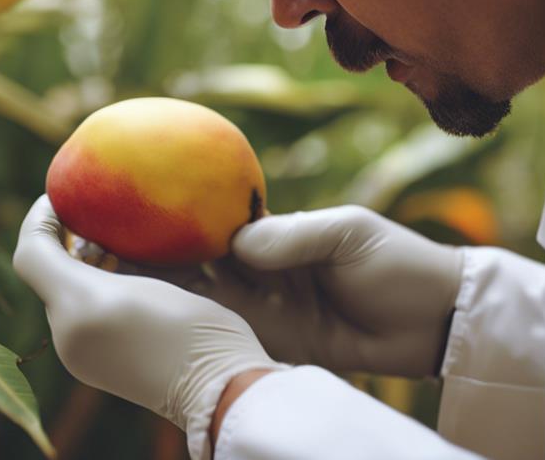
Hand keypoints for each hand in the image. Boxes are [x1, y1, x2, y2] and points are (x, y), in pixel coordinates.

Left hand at [13, 196, 286, 456]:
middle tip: (114, 206)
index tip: (73, 187)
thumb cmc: (172, 333)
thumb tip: (40, 223)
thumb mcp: (102, 293)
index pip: (34, 253)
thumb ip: (50, 261)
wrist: (227, 386)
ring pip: (89, 281)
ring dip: (106, 252)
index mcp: (65, 320)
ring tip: (138, 229)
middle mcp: (75, 338)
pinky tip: (158, 259)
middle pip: (62, 266)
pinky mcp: (132, 352)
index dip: (44, 214)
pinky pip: (113, 299)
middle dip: (80, 232)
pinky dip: (124, 274)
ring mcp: (104, 349)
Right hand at [140, 205, 463, 377]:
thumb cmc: (399, 262)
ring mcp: (267, 307)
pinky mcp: (276, 342)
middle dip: (158, 251)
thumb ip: (296, 237)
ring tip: (119, 282)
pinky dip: (199, 328)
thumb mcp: (350, 234)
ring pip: (206, 297)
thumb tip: (238, 242)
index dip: (181, 212)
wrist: (436, 322)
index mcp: (281, 233)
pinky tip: (161, 322)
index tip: (138, 203)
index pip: (219, 220)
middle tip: (108, 245)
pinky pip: (230, 332)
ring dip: (167, 291)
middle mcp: (264, 268)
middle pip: (201, 258)